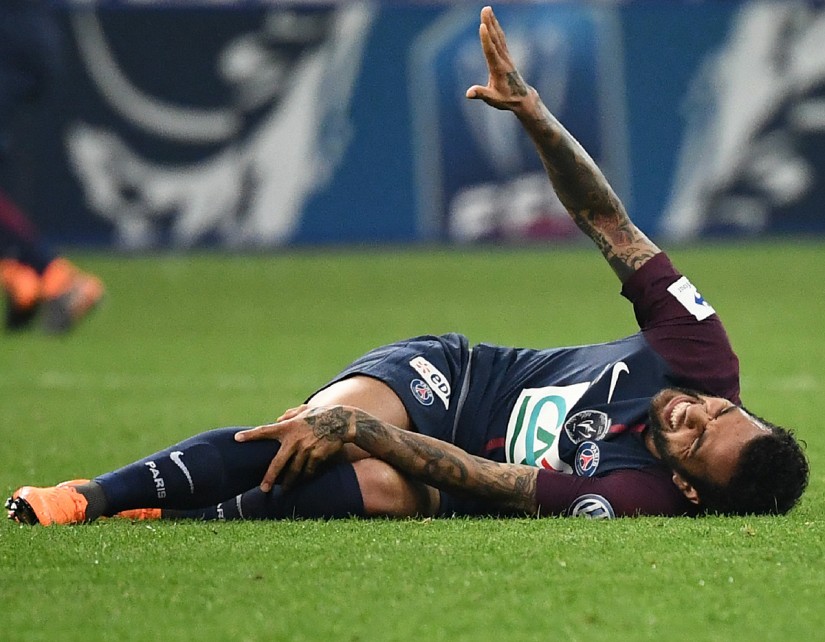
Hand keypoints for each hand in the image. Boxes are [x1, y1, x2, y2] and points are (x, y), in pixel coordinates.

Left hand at [235, 405, 352, 491]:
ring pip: (294, 471)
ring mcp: (306, 449)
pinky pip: (309, 471)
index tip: (236, 439)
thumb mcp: (304, 410)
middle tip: (262, 488)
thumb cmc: (321, 414)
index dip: (250, 435)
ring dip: (288, 483)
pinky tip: (302, 481)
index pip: (264, 431)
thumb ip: (289, 415)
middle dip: (269, 477)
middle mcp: (294, 439)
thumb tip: (277, 419)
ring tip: (283, 490)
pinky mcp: (317, 456)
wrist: (343, 421)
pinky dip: (305, 477)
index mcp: (288, 427)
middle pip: (277, 462)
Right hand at [465, 6, 533, 111]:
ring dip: (492, 22)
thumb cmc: (506, 100)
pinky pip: (500, 39)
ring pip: (498, 36)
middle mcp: (503, 59)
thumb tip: (468, 93)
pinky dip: (496, 29)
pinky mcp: (506, 56)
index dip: (486, 39)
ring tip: (487, 9)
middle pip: (495, 38)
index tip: (482, 26)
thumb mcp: (493, 99)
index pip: (490, 51)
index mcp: (498, 69)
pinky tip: (493, 22)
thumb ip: (481, 94)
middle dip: (489, 23)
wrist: (522, 98)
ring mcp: (506, 56)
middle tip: (485, 9)